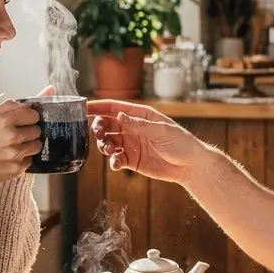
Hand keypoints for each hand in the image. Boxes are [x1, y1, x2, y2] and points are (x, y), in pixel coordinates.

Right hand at [0, 100, 41, 181]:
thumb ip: (9, 106)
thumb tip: (29, 103)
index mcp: (4, 121)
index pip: (33, 114)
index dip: (29, 117)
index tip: (25, 120)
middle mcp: (12, 137)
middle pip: (37, 130)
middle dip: (30, 131)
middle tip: (19, 134)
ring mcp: (16, 154)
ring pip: (37, 145)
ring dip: (30, 145)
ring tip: (17, 146)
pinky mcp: (18, 168)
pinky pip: (30, 160)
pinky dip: (24, 158)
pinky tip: (12, 157)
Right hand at [87, 99, 204, 183]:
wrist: (190, 165)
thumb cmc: (180, 142)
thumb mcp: (161, 130)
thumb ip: (139, 124)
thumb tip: (119, 115)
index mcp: (139, 115)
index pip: (114, 108)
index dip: (98, 107)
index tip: (83, 108)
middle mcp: (132, 128)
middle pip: (107, 124)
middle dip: (98, 128)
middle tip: (98, 134)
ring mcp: (130, 144)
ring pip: (108, 142)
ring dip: (104, 145)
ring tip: (110, 150)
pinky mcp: (131, 160)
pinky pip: (116, 159)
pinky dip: (113, 161)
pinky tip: (116, 163)